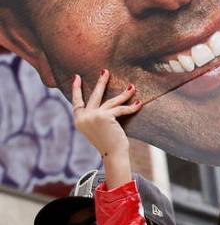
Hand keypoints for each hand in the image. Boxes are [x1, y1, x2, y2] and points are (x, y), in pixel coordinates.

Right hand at [72, 70, 138, 187]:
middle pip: (94, 96)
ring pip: (111, 101)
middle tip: (105, 70)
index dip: (76, 89)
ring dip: (124, 94)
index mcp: (79, 120)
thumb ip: (97, 115)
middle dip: (101, 82)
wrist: (113, 154)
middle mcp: (83, 118)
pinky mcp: (104, 116)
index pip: (76, 102)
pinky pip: (121, 109)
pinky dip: (131, 107)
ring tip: (132, 86)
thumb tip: (107, 102)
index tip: (76, 77)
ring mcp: (93, 116)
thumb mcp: (98, 127)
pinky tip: (139, 104)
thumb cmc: (108, 142)